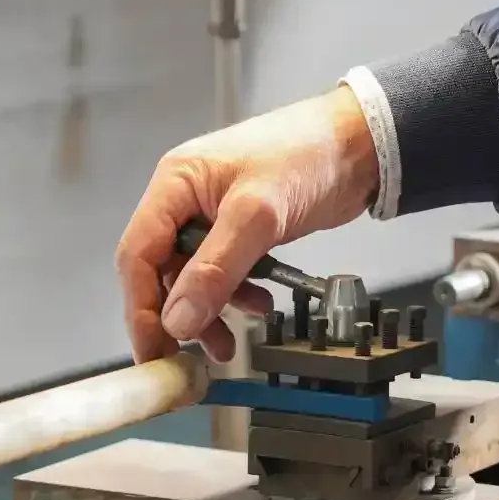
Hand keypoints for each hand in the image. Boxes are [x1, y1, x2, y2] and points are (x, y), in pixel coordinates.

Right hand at [115, 87, 377, 362]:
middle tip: (189, 356)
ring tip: (227, 343)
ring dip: (210, 313)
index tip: (153, 348)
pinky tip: (258, 305)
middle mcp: (186, 201)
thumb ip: (216, 269)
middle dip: (178, 316)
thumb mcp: (258, 215)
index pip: (138, 254)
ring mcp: (213, 217)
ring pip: (195, 279)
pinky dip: (237, 296)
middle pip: (162, 271)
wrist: (360, 143)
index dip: (140, 307)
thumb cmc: (308, 153)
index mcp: (175, 184)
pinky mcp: (241, 231)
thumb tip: (179, 319)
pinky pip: (225, 274)